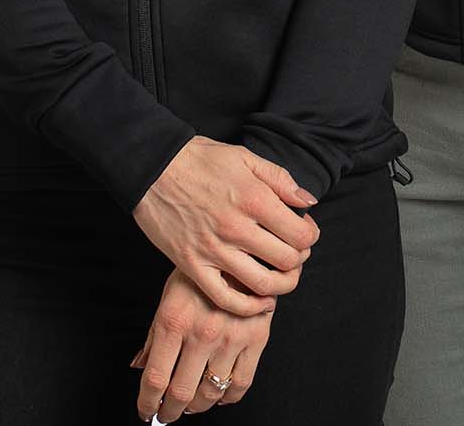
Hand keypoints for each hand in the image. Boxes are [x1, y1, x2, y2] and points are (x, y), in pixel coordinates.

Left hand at [129, 267, 272, 419]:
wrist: (242, 249)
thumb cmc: (201, 272)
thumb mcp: (169, 296)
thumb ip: (154, 335)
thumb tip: (140, 367)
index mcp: (173, 321)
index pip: (155, 378)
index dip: (147, 403)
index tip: (147, 411)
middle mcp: (201, 332)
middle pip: (182, 392)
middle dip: (170, 411)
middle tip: (167, 414)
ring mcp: (231, 338)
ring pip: (211, 392)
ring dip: (197, 407)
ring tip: (191, 406)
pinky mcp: (256, 339)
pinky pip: (241, 384)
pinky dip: (228, 398)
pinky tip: (219, 396)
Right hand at [132, 137, 318, 314]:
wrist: (152, 167)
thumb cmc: (200, 159)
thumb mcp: (245, 157)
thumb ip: (280, 179)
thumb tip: (309, 201)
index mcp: (254, 199)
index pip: (301, 235)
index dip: (310, 236)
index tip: (304, 231)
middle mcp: (237, 228)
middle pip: (287, 261)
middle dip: (299, 259)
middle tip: (293, 252)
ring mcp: (213, 250)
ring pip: (263, 285)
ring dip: (281, 285)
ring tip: (281, 275)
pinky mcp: (192, 266)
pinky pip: (226, 299)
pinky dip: (249, 306)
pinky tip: (260, 299)